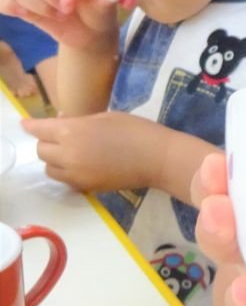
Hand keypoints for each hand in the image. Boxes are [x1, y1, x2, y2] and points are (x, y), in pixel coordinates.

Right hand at [0, 0, 122, 51]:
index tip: (69, 5)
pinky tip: (17, 12)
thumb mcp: (105, 8)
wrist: (90, 33)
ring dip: (35, 5)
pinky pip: (8, 0)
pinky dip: (8, 5)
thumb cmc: (99, 14)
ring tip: (57, 17)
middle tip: (65, 13)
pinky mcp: (25, 3)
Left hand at [22, 112, 161, 191]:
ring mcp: (76, 174)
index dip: (31, 126)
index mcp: (72, 132)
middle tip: (60, 137)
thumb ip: (79, 123)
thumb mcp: (104, 117)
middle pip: (41, 151)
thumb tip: (62, 126)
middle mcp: (68, 155)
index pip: (38, 129)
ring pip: (50, 169)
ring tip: (70, 154)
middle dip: (47, 143)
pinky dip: (68, 173)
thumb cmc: (137, 130)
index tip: (27, 124)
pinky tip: (82, 165)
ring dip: (55, 160)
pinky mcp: (87, 188)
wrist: (158, 159)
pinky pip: (66, 181)